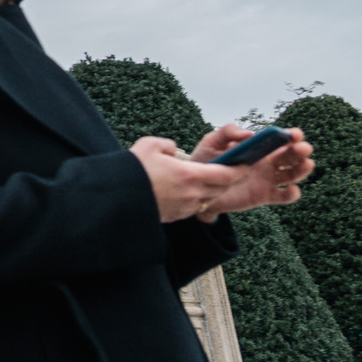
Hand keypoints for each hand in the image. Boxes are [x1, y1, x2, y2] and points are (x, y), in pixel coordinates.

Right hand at [132, 136, 250, 223]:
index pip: (227, 175)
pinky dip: (195, 198)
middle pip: (221, 188)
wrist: (117, 198)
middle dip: (227, 179)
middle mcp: (192, 194)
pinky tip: (184, 190)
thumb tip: (173, 150)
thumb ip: (168, 145)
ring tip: (204, 179)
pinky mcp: (176, 216)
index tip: (244, 163)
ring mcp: (185, 208)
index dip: (239, 169)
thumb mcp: (149, 145)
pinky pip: (194, 207)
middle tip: (228, 170)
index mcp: (190, 175)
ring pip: (208, 198)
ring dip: (211, 189)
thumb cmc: (133, 171)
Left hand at [187, 124, 314, 220]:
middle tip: (303, 148)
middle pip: (291, 156)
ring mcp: (268, 179)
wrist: (199, 186)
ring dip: (302, 170)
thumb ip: (228, 132)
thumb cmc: (206, 160)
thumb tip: (250, 134)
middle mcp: (268, 162)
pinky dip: (292, 194)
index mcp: (260, 146)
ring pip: (292, 174)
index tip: (294, 134)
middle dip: (300, 150)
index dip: (291, 135)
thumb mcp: (212, 142)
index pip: (281, 139)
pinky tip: (291, 190)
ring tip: (306, 164)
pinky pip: (283, 196)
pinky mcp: (265, 196)